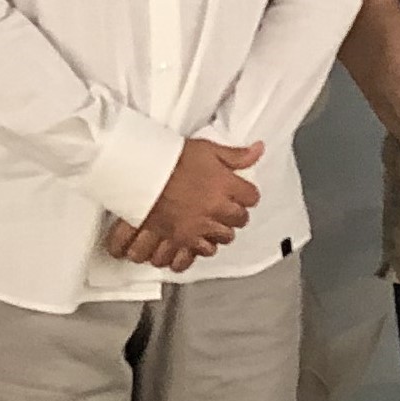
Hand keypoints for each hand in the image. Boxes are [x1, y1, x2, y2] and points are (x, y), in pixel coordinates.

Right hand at [112, 139, 262, 268]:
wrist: (140, 172)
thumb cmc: (170, 158)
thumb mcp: (207, 149)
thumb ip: (235, 155)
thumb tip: (259, 150)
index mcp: (225, 185)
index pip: (252, 196)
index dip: (246, 194)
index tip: (239, 191)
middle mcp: (216, 209)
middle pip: (240, 220)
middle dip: (234, 213)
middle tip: (223, 205)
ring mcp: (200, 226)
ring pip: (224, 238)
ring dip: (220, 230)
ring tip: (210, 221)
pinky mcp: (182, 239)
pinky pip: (202, 251)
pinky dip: (201, 245)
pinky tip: (197, 236)